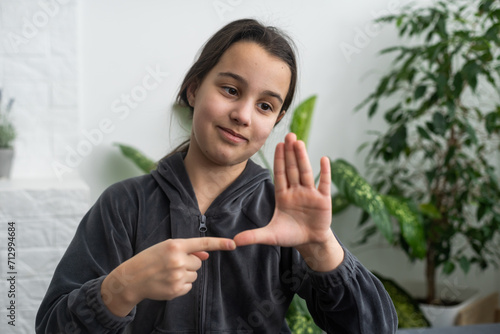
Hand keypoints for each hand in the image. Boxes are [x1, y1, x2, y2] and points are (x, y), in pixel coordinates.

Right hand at [102, 237, 235, 316]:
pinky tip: (168, 282)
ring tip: (168, 273)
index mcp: (175, 246)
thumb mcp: (166, 248)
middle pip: (198, 262)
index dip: (219, 243)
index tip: (233, 244)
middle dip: (189, 263)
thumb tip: (206, 255)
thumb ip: (187, 250)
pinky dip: (182, 284)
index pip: (202, 243)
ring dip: (186, 274)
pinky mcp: (176, 290)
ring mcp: (177, 276)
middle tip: (172, 264)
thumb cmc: (150, 259)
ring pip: (194, 274)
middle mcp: (178, 260)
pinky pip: (189, 286)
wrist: (132, 278)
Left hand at [234, 133, 342, 270]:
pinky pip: (323, 184)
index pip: (280, 174)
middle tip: (289, 135)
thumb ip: (254, 236)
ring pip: (306, 172)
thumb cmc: (290, 235)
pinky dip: (324, 172)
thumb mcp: (270, 236)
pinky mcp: (323, 200)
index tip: (278, 145)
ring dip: (303, 158)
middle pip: (293, 169)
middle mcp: (296, 191)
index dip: (279, 160)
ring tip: (300, 143)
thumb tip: (234, 241)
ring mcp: (310, 194)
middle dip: (290, 153)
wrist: (310, 242)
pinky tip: (324, 159)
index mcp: (283, 196)